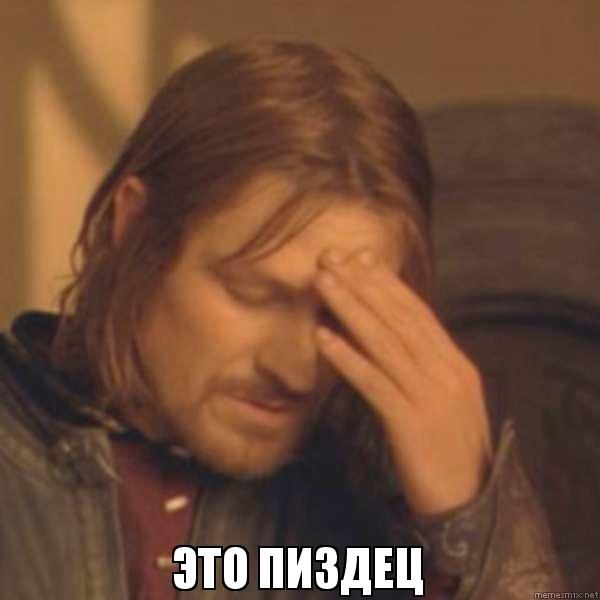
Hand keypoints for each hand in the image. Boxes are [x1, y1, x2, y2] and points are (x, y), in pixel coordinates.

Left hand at [314, 248, 491, 515]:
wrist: (471, 503)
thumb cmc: (450, 449)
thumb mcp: (446, 398)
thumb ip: (423, 366)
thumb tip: (390, 334)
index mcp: (455, 363)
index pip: (417, 313)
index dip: (386, 283)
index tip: (360, 257)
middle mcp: (447, 372)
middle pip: (398, 318)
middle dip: (362, 284)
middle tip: (331, 256)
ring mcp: (431, 396)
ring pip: (384, 342)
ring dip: (350, 308)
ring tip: (322, 282)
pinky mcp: (411, 423)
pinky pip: (374, 383)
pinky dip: (348, 358)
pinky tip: (324, 338)